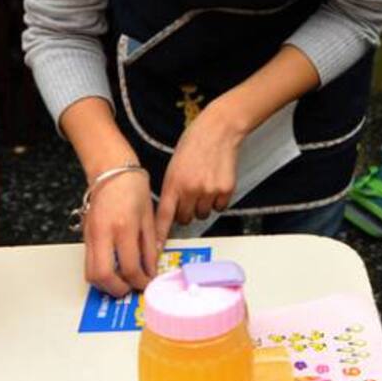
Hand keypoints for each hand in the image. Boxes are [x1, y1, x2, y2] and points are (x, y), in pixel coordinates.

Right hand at [83, 171, 158, 298]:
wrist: (112, 171)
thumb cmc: (132, 188)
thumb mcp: (149, 217)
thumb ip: (150, 247)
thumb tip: (151, 269)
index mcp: (123, 228)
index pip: (129, 268)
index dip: (139, 281)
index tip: (146, 282)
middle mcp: (103, 234)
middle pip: (102, 276)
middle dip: (117, 289)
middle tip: (130, 289)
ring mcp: (90, 235)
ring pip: (90, 273)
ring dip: (105, 284)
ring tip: (121, 282)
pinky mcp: (85, 235)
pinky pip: (88, 262)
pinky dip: (100, 272)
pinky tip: (113, 269)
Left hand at [156, 98, 246, 243]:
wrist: (218, 130)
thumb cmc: (194, 145)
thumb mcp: (174, 166)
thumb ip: (172, 189)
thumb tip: (171, 211)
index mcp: (173, 183)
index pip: (164, 216)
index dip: (159, 235)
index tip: (156, 250)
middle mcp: (190, 190)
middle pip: (185, 218)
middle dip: (186, 210)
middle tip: (190, 194)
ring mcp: (209, 191)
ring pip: (203, 214)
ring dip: (202, 205)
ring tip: (203, 184)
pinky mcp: (226, 190)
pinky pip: (219, 207)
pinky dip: (217, 199)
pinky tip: (215, 182)